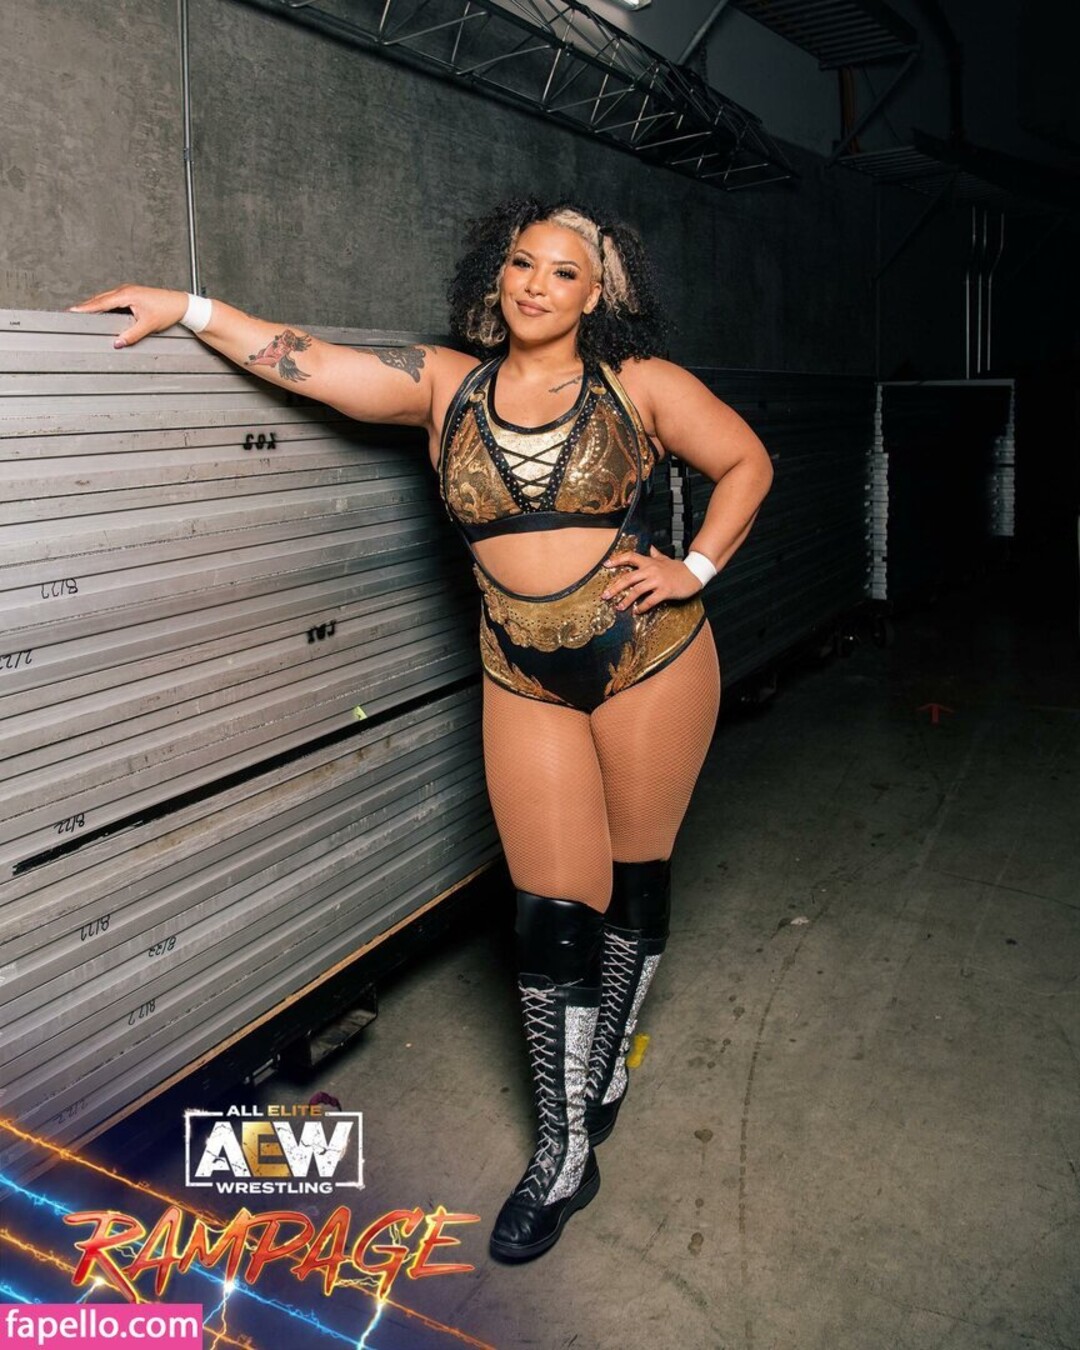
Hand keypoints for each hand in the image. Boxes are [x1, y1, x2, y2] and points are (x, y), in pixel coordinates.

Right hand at [69, 285, 188, 347]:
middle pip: (100, 298)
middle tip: (72, 313)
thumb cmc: (167, 310)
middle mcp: (125, 290)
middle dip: (86, 306)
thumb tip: (118, 343)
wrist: (181, 304)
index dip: (86, 307)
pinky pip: (113, 299)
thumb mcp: (148, 325)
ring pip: (106, 298)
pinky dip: (104, 304)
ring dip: (95, 304)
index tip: (72, 311)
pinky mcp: (132, 294)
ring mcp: (128, 291)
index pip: (101, 302)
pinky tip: (101, 310)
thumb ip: (131, 335)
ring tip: (83, 312)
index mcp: (126, 294)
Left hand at [601, 545, 703, 614]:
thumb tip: (650, 548)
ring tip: (618, 607)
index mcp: (649, 562)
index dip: (617, 560)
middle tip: (605, 595)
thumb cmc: (678, 568)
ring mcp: (658, 581)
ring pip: (637, 590)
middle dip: (615, 587)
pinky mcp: (665, 591)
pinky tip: (637, 611)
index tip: (605, 565)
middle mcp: (651, 570)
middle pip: (628, 578)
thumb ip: (656, 554)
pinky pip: (650, 600)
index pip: (630, 557)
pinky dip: (642, 607)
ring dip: (626, 600)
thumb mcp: (665, 559)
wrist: (694, 574)